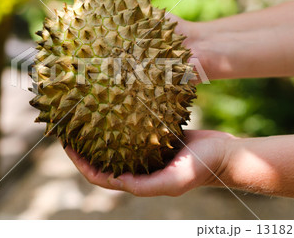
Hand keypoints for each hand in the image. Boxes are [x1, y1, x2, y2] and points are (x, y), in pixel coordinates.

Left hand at [65, 130, 236, 196]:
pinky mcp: (155, 137)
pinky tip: (112, 107)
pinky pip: (131, 130)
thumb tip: (117, 181)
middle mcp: (139, 167)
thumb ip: (146, 185)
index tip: (68, 146)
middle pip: (103, 158)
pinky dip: (119, 122)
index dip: (81, 164)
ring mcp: (146, 151)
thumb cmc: (201, 168)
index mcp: (138, 180)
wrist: (225, 153)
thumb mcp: (174, 180)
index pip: (101, 176)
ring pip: (116, 143)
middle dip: (85, 147)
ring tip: (87, 115)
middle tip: (71, 128)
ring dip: (100, 132)